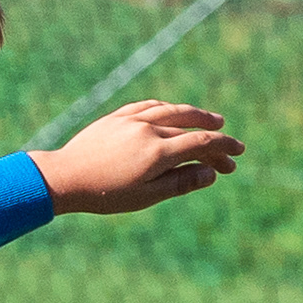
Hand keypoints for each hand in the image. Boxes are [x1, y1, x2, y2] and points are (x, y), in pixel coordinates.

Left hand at [34, 103, 241, 215]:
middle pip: (190, 128)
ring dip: (195, 115)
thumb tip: (210, 174)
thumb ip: (181, 182)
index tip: (238, 154)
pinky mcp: (117, 117)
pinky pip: (148, 106)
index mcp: (158, 152)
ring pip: (171, 111)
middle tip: (230, 146)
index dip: (223, 148)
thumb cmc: (105, 194)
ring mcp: (131, 120)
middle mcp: (148, 130)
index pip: (201, 144)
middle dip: (213, 137)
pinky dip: (167, 108)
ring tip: (212, 120)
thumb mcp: (146, 196)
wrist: (64, 177)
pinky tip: (173, 111)